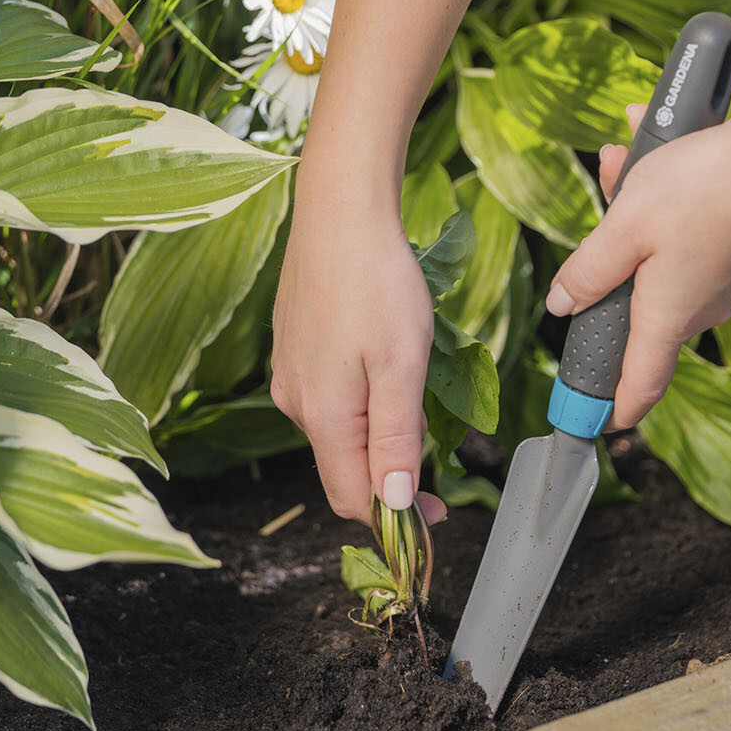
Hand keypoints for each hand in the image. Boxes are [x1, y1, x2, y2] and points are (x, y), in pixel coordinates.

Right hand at [270, 183, 445, 525]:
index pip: (352, 498)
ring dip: (378, 436)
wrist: (340, 212)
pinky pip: (330, 400)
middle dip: (390, 477)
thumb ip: (396, 439)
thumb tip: (394, 504)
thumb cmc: (376, 282)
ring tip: (415, 400)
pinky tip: (385, 369)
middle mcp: (296, 404)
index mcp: (323, 416)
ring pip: (339, 433)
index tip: (439, 514)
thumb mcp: (401, 366)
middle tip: (439, 463)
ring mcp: (290, 376)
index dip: (395, 518)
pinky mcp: (294, 351)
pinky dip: (361, 405)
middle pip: (344, 468)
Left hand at [546, 103, 730, 430]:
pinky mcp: (729, 254)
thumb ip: (587, 272)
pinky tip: (649, 157)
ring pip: (651, 261)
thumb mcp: (623, 228)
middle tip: (602, 194)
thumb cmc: (698, 190)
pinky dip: (657, 206)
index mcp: (668, 319)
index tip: (594, 421)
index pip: (640, 385)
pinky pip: (677, 241)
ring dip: (628, 216)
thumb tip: (563, 305)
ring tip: (620, 160)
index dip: (615, 408)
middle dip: (605, 256)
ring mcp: (717, 283)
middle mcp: (697, 311)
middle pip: (632, 303)